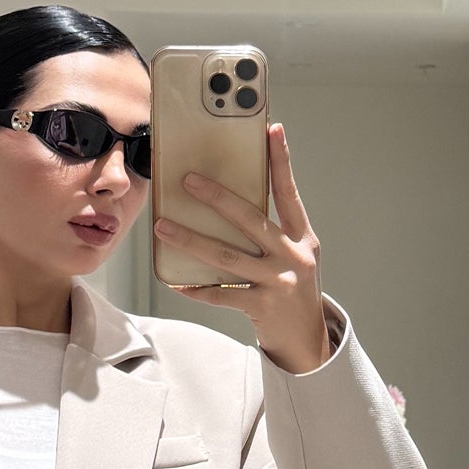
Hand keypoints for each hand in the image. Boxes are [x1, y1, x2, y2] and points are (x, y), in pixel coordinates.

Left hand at [153, 121, 330, 373]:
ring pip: (226, 256)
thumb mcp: (294, 254)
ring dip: (191, 240)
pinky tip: (175, 282)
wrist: (306, 338)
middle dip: (217, 197)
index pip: (288, 192)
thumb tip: (230, 201)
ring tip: (163, 226)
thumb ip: (272, 231)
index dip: (281, 161)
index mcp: (302, 237)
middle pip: (250, 219)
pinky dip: (196, 288)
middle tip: (188, 180)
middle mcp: (292, 256)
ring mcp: (277, 282)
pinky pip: (221, 293)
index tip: (272, 129)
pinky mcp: (261, 307)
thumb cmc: (293, 289)